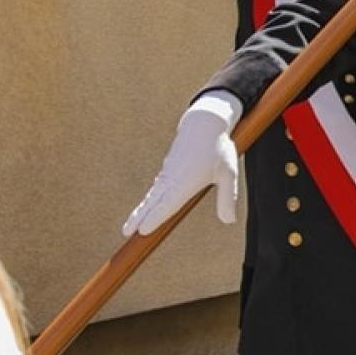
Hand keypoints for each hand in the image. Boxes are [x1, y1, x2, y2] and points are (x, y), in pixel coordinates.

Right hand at [121, 91, 241, 236]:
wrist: (204, 122)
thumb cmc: (219, 148)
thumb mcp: (229, 172)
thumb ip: (227, 197)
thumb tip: (230, 221)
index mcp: (186, 182)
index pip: (167, 204)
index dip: (155, 217)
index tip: (142, 230)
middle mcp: (173, 178)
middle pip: (152, 202)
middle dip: (138, 217)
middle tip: (125, 232)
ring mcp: (168, 172)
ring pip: (152, 195)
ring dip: (140, 210)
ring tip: (129, 226)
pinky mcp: (168, 168)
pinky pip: (156, 187)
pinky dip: (148, 200)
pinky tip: (145, 208)